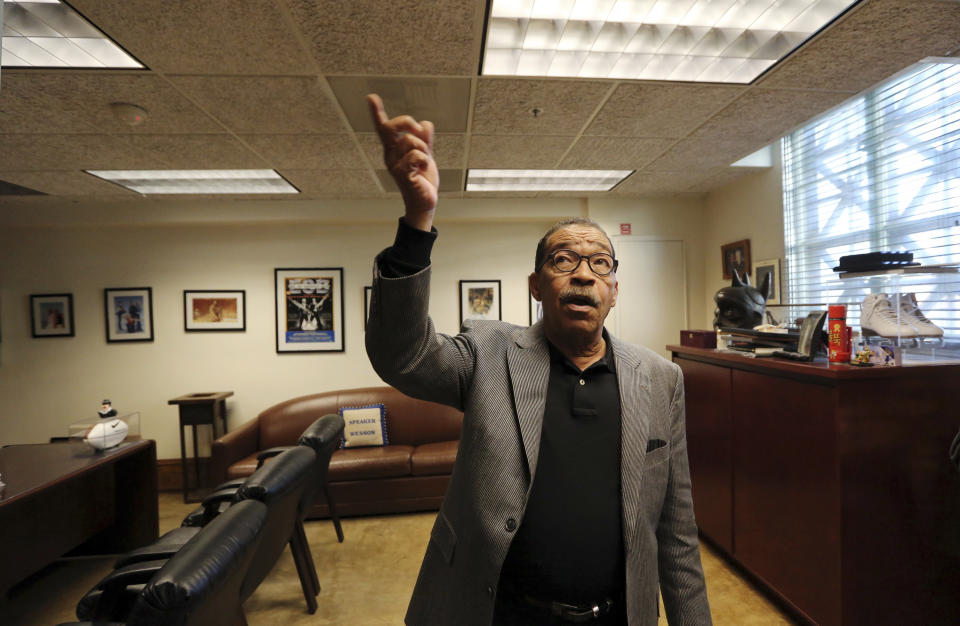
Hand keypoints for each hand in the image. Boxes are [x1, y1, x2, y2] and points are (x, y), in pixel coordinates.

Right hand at [367, 93, 438, 230]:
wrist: (424, 202)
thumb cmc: (422, 180)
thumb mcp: (425, 155)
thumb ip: (425, 140)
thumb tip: (425, 124)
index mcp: (393, 149)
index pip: (383, 128)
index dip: (377, 112)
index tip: (371, 97)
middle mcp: (390, 155)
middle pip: (391, 127)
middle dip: (407, 123)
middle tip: (419, 132)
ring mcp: (394, 166)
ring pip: (410, 141)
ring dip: (423, 149)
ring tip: (424, 161)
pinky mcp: (402, 175)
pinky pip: (415, 156)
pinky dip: (424, 160)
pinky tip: (423, 170)